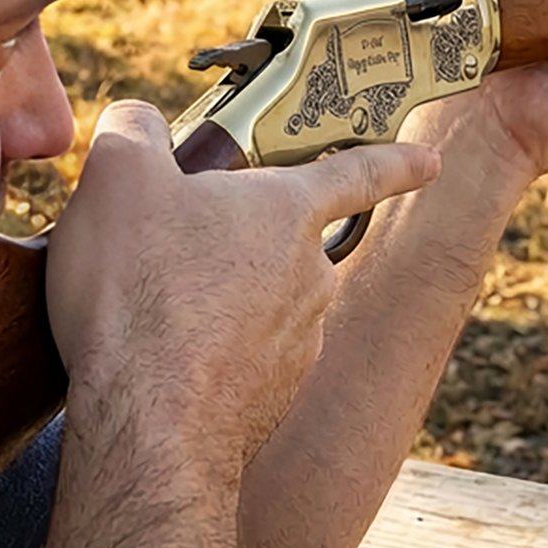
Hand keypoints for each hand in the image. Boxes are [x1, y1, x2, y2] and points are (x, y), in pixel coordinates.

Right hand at [45, 101, 440, 478]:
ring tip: (151, 309)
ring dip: (217, 303)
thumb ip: (135, 129)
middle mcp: (311, 277)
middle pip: (285, 242)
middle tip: (172, 250)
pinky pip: (241, 362)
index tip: (428, 162)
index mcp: (288, 211)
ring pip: (260, 306)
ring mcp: (297, 345)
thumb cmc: (142, 291)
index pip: (358, 172)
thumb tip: (139, 123)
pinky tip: (160, 361)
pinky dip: (207, 357)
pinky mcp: (271, 399)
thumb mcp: (119, 176)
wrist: (148, 424)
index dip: (394, 161)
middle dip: (237, 242)